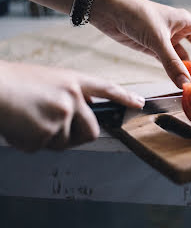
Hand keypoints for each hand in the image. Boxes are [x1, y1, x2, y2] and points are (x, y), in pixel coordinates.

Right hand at [0, 61, 143, 151]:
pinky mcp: (46, 133)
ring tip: (29, 119)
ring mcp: (62, 116)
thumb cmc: (15, 83)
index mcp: (74, 81)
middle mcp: (73, 98)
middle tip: (57, 129)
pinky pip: (42, 148)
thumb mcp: (50, 79)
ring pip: (63, 142)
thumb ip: (70, 94)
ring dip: (48, 138)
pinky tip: (20, 125)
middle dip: (77, 136)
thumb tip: (84, 109)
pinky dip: (29, 142)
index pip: (108, 89)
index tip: (138, 104)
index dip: (125, 97)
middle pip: (91, 131)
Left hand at [90, 0, 190, 87]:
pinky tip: (180, 81)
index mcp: (186, 21)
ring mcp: (168, 39)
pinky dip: (176, 71)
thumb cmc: (135, 15)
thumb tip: (185, 83)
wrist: (108, 11)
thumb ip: (171, 63)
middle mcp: (180, 30)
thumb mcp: (157, 39)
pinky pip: (171, 62)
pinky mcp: (155, 48)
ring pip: (186, 56)